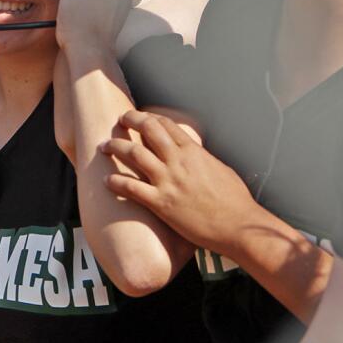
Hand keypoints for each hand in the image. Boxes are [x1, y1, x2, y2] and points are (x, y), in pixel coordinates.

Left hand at [100, 110, 256, 256]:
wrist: (238, 225)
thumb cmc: (235, 201)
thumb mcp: (221, 170)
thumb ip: (203, 160)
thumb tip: (195, 156)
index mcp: (194, 152)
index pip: (167, 125)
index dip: (150, 117)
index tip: (141, 118)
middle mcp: (178, 162)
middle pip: (148, 130)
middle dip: (131, 120)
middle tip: (119, 120)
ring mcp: (168, 182)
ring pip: (134, 154)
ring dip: (116, 146)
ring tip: (104, 146)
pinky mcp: (161, 204)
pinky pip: (132, 188)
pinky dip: (116, 182)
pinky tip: (106, 180)